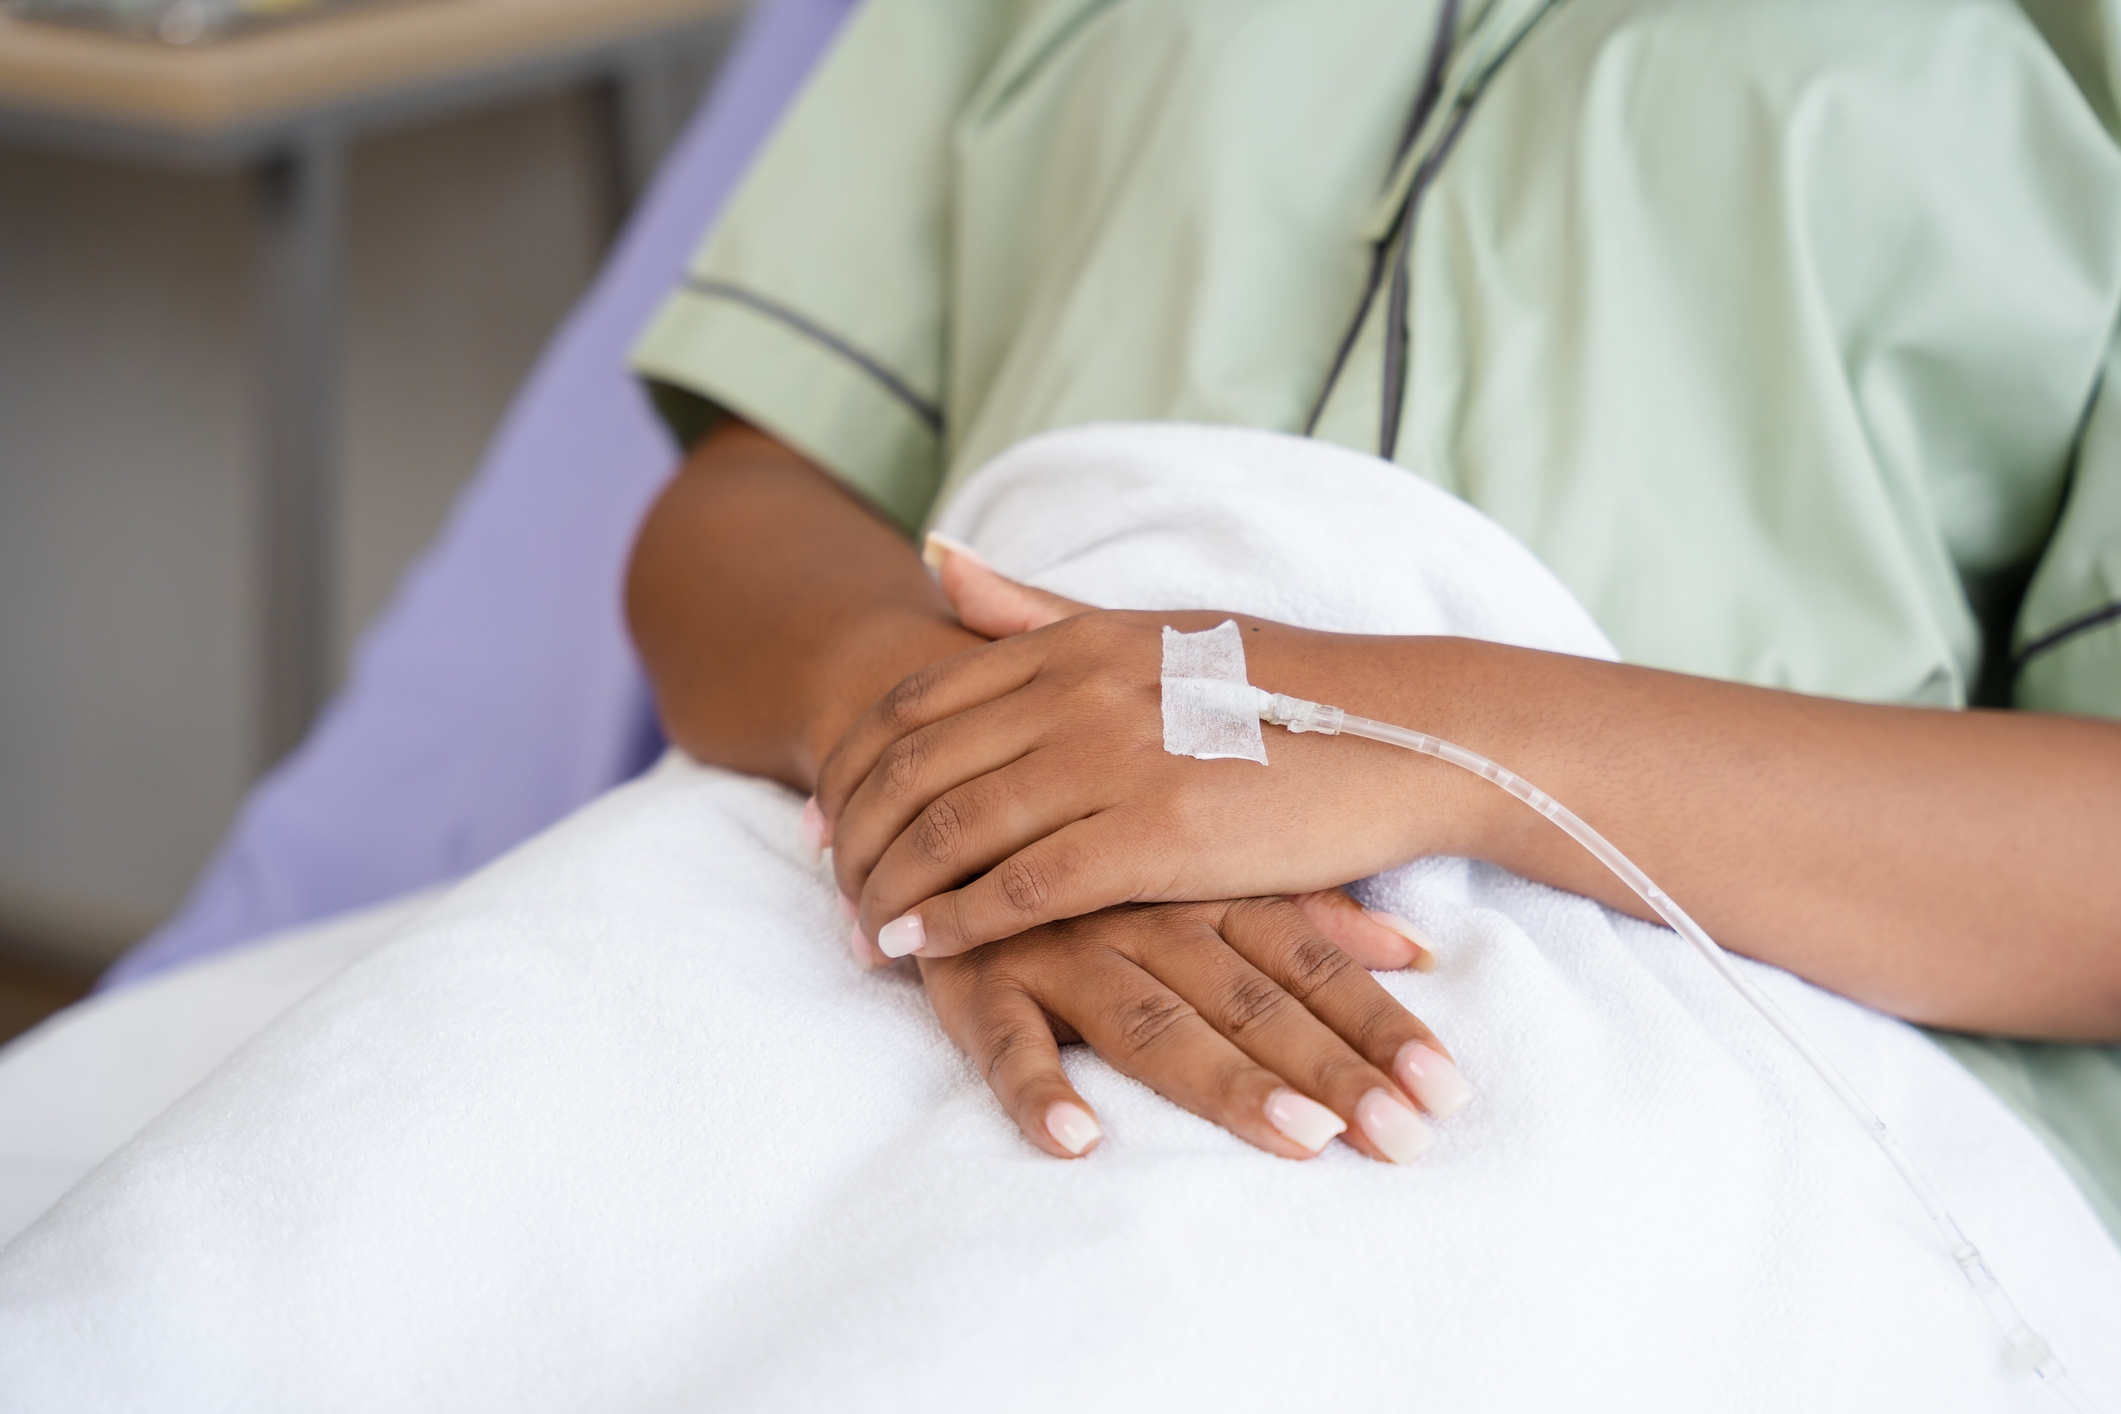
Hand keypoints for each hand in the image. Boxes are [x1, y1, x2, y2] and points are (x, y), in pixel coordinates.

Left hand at [817, 540, 1496, 958]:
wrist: (1401, 732)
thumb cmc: (1278, 687)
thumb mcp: (1147, 629)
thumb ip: (1031, 609)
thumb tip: (931, 558)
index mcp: (1070, 641)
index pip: (914, 701)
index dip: (851, 764)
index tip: (820, 815)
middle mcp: (1077, 689)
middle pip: (915, 767)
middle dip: (853, 833)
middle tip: (823, 883)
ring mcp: (1114, 758)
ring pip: (954, 828)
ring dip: (889, 885)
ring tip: (858, 931)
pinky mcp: (1156, 834)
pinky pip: (1022, 886)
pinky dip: (954, 920)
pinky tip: (919, 948)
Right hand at [919, 892, 1471, 1161]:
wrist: (955, 784)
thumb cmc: (1103, 846)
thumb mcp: (1210, 865)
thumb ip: (1308, 909)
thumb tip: (1420, 949)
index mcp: (1209, 887)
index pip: (1311, 965)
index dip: (1379, 1028)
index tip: (1447, 1094)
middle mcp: (1146, 914)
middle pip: (1253, 1002)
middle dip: (1334, 1073)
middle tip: (1405, 1142)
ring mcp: (1062, 945)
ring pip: (1151, 1022)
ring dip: (1225, 1082)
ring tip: (1300, 1140)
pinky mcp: (980, 976)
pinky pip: (1005, 1037)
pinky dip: (1036, 1087)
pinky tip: (1077, 1141)